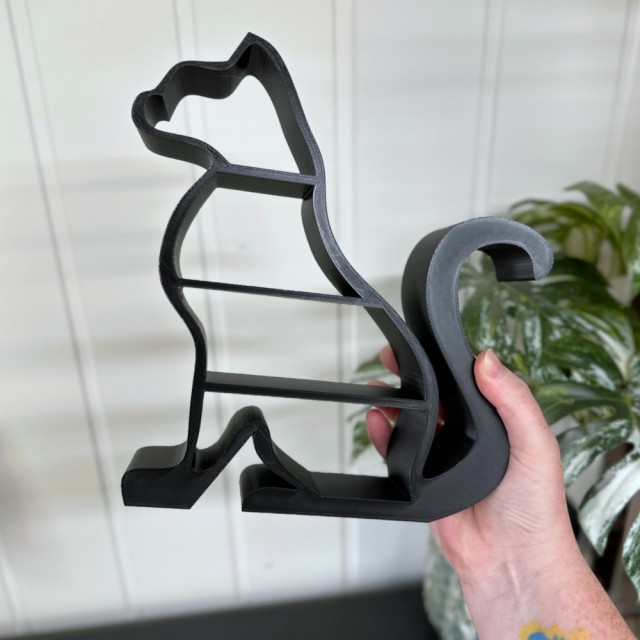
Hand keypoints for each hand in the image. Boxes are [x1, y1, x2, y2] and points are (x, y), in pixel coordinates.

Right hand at [366, 346, 577, 588]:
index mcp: (496, 423)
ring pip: (412, 420)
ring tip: (378, 384)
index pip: (468, 382)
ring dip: (394, 402)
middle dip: (413, 376)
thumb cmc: (534, 510)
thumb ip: (514, 401)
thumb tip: (487, 360)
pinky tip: (375, 420)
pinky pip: (395, 451)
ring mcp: (442, 457)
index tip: (429, 343)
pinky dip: (381, 434)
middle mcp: (467, 436)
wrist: (510, 562)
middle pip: (434, 397)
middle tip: (394, 357)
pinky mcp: (421, 479)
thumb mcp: (535, 445)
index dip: (447, 361)